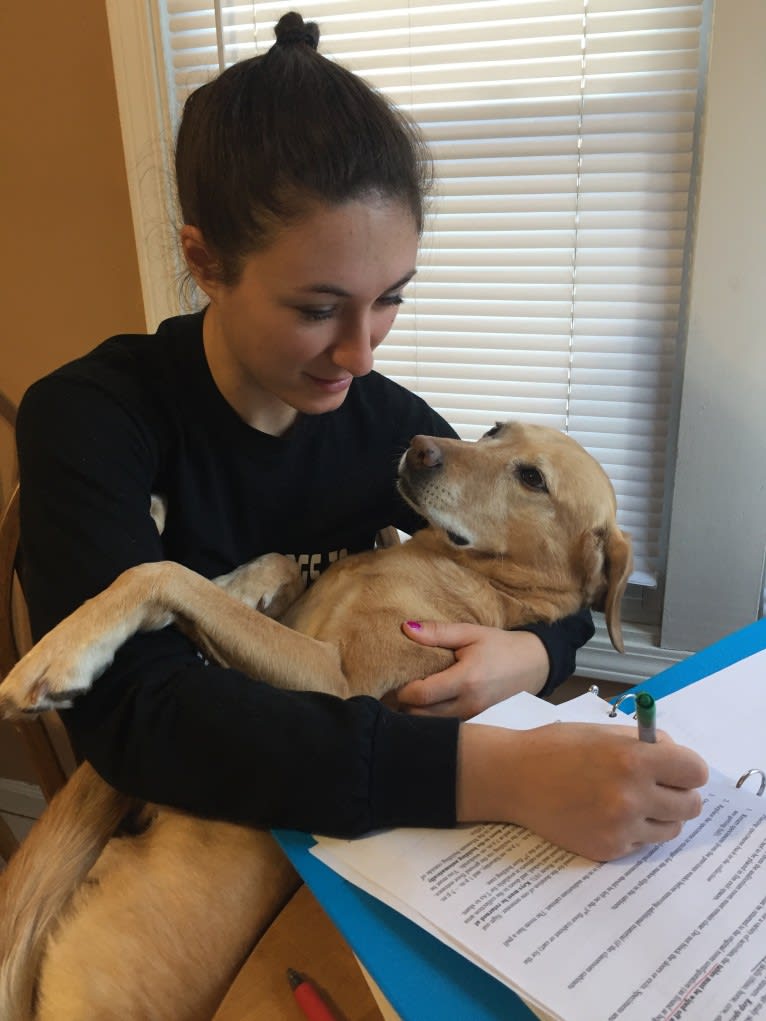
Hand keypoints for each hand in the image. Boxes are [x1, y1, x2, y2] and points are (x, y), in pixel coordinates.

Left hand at [397, 621, 548, 719]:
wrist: (535, 665)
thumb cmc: (501, 646)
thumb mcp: (470, 633)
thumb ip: (437, 633)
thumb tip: (406, 628)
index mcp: (466, 680)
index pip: (420, 695)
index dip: (402, 689)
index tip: (397, 677)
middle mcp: (470, 705)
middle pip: (420, 715)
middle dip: (405, 703)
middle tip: (401, 685)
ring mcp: (474, 718)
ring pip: (431, 725)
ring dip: (418, 712)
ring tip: (416, 693)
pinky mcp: (476, 724)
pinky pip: (445, 727)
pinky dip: (432, 717)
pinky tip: (432, 702)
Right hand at [456, 721, 708, 860]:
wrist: (513, 777)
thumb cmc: (557, 748)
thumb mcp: (603, 733)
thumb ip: (645, 744)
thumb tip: (676, 758)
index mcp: (634, 759)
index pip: (695, 772)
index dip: (687, 769)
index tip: (677, 769)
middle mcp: (632, 796)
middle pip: (691, 806)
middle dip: (678, 794)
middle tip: (658, 787)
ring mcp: (620, 827)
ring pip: (671, 830)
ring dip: (659, 816)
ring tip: (630, 801)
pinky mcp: (607, 849)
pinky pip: (641, 844)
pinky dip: (632, 831)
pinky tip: (605, 814)